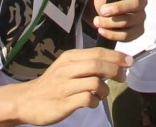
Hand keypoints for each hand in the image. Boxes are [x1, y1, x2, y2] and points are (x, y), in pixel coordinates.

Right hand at [18, 48, 132, 125]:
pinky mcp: (63, 103)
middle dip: (116, 70)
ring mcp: (64, 86)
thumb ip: (87, 63)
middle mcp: (66, 69)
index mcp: (69, 57)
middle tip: (123, 77)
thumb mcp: (67, 67)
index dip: (117, 56)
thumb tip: (116, 62)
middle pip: (98, 65)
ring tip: (101, 94)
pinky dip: (95, 101)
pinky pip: (87, 99)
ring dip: (105, 90)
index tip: (130, 61)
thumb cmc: (52, 84)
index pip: (98, 52)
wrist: (26, 101)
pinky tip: (92, 102)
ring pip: (95, 82)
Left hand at [92, 0, 151, 44]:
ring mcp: (141, 17)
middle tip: (102, 10)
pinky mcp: (138, 31)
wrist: (103, 18)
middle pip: (136, 3)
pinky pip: (127, 35)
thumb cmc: (105, 0)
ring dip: (110, 23)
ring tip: (97, 21)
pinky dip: (113, 34)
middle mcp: (141, 1)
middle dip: (118, 8)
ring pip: (129, 21)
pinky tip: (102, 31)